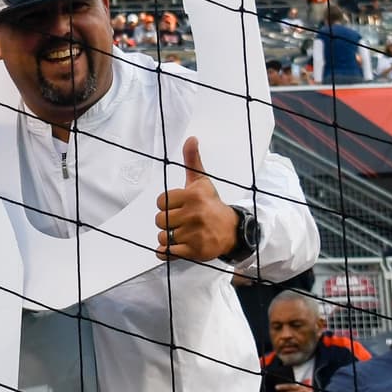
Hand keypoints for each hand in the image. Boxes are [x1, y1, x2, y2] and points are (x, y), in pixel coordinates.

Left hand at [155, 136, 238, 261]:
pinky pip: (166, 253)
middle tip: (182, 221)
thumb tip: (191, 138)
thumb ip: (193, 161)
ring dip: (168, 238)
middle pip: (159, 220)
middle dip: (168, 222)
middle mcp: (194, 214)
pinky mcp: (194, 251)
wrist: (232, 230)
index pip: (160, 202)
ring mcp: (194, 233)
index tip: (180, 207)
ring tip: (182, 233)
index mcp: (193, 196)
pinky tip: (177, 247)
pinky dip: (166, 253)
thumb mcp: (202, 182)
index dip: (166, 206)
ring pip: (162, 237)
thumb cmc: (211, 204)